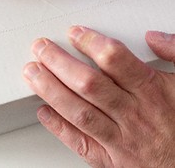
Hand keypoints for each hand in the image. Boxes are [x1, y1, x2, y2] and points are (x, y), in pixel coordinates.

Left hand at [23, 26, 174, 166]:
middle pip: (88, 83)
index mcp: (152, 91)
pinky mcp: (111, 161)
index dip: (90, 43)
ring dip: (50, 89)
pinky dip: (58, 127)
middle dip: (59, 62)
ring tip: (32, 72)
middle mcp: (133, 115)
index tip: (74, 33)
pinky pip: (80, 143)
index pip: (114, 60)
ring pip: (78, 111)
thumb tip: (154, 37)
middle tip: (40, 48)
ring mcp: (120, 140)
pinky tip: (43, 111)